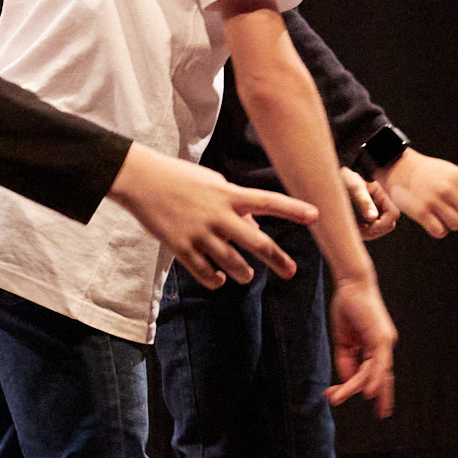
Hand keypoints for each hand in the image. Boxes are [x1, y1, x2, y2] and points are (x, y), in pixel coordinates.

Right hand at [107, 145, 316, 287]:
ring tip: (247, 274)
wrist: (141, 179)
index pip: (268, 201)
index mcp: (228, 194)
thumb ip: (236, 204)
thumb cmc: (181, 178)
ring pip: (232, 263)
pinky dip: (216, 279)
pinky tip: (220, 279)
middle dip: (277, 259)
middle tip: (290, 272)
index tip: (316, 216)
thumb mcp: (213, 182)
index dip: (293, 210)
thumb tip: (254, 228)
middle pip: (256, 242)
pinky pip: (205, 272)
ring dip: (243, 273)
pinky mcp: (181, 247)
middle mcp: (218, 214)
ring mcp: (200, 233)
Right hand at [325, 275, 396, 416]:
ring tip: (337, 398)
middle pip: (381, 376)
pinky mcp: (381, 338)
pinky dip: (372, 378)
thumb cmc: (347, 306)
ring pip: (373, 373)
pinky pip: (377, 363)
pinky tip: (367, 392)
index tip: (376, 404)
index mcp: (377, 345)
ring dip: (355, 387)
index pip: (379, 372)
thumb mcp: (344, 339)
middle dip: (382, 397)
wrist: (351, 284)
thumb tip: (347, 381)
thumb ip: (346, 360)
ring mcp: (385, 342)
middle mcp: (385, 345)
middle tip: (382, 415)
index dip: (379, 389)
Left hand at [342, 167, 399, 241]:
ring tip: (355, 228)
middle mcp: (381, 204)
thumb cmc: (345, 181)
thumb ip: (364, 202)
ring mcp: (376, 211)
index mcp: (382, 195)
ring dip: (369, 233)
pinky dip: (365, 233)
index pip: (393, 214)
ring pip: (381, 229)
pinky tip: (355, 228)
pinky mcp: (368, 217)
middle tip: (359, 230)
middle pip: (389, 225)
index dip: (382, 224)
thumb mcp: (354, 189)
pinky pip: (373, 230)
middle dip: (375, 231)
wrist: (334, 179)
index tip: (366, 226)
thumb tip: (373, 217)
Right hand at [375, 148, 457, 237]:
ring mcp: (435, 202)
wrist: (397, 168)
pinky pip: (441, 231)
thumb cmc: (427, 172)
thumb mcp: (449, 171)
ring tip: (444, 212)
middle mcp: (448, 189)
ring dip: (455, 223)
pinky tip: (434, 220)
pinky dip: (440, 230)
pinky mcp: (421, 213)